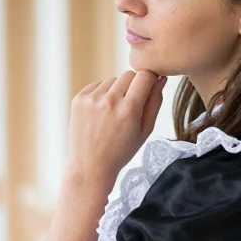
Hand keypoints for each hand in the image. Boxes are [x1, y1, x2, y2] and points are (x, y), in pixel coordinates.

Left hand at [66, 70, 166, 187]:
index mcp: (129, 109)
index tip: (148, 88)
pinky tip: (101, 113)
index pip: (145, 75)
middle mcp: (110, 100)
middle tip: (130, 106)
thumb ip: (155, 102)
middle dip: (134, 85)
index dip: (149, 80)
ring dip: (116, 90)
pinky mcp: (79, 99)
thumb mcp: (145, 131)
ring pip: (113, 79)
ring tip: (113, 113)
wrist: (90, 166)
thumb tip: (161, 78)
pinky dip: (102, 94)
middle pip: (129, 74)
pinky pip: (97, 85)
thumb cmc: (121, 151)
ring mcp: (92, 99)